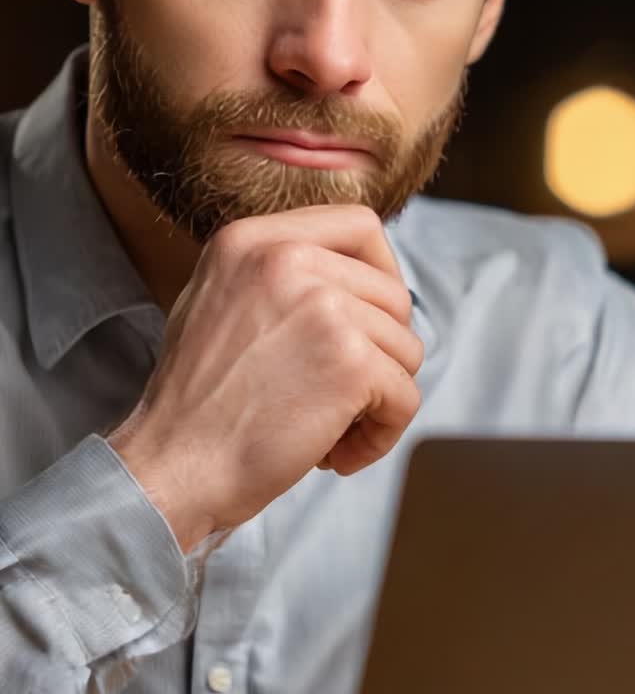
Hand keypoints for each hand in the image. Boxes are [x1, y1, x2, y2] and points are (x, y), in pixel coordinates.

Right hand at [107, 205, 423, 551]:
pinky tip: (336, 455)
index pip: (358, 225)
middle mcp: (288, 258)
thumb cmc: (193, 401)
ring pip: (405, 348)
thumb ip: (275, 273)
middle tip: (337, 395)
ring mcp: (324, 307)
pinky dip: (381, 435)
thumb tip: (349, 275)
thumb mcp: (215, 300)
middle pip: (392, 294)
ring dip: (378, 398)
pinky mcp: (351, 362)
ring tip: (328, 430)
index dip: (382, 273)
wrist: (171, 468)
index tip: (371, 319)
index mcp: (252, 239)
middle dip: (380, 351)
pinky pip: (405, 397)